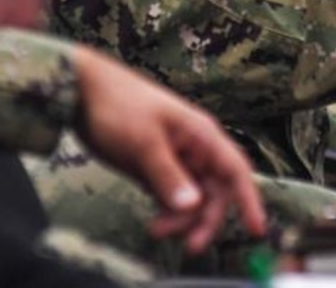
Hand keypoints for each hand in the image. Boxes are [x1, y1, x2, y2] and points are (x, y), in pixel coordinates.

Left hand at [70, 45, 265, 252]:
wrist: (79, 90)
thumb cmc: (116, 104)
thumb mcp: (143, 142)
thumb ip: (168, 175)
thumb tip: (192, 206)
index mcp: (200, 134)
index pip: (235, 170)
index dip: (248, 199)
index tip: (255, 228)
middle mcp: (194, 148)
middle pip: (215, 192)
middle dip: (205, 218)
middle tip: (189, 244)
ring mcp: (176, 158)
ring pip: (194, 198)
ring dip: (182, 218)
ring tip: (156, 229)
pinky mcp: (156, 168)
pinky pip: (173, 197)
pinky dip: (169, 212)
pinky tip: (155, 222)